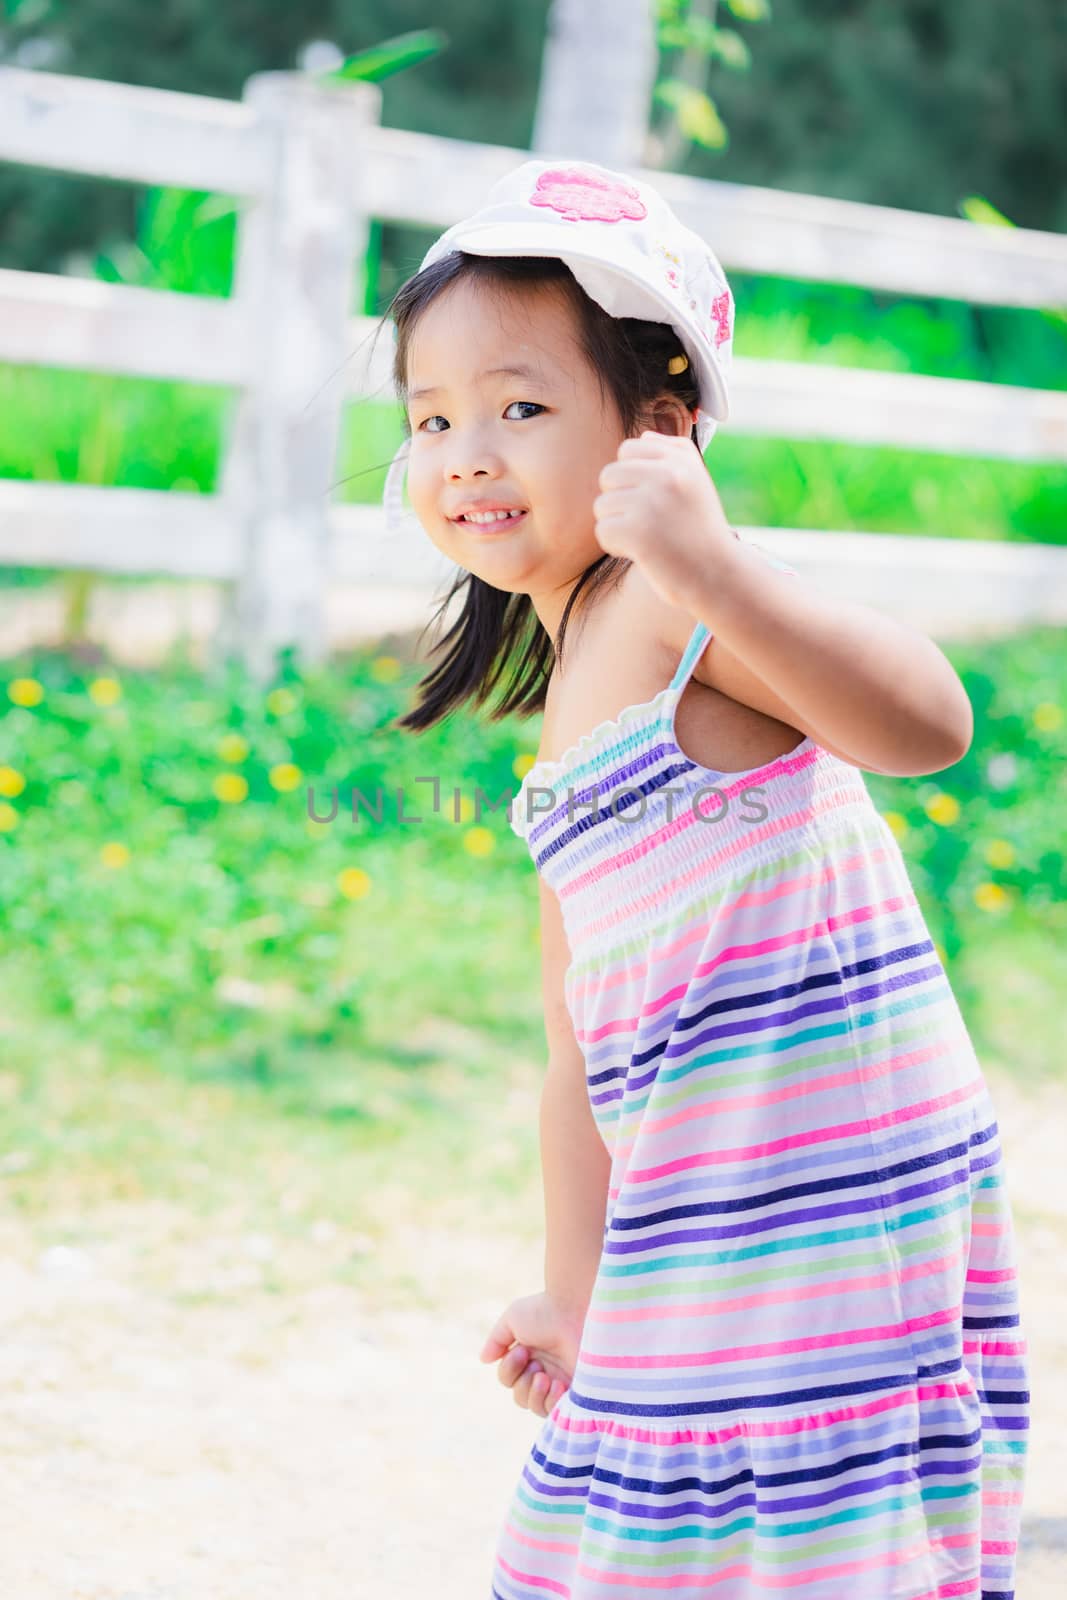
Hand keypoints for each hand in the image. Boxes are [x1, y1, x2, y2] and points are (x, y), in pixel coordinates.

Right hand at [478, 1290, 584, 1418]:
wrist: (576, 1310)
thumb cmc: (545, 1311)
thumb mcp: (513, 1318)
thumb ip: (496, 1340)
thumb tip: (484, 1360)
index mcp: (528, 1356)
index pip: (508, 1379)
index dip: (509, 1369)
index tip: (522, 1351)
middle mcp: (544, 1370)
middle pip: (520, 1397)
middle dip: (522, 1383)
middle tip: (535, 1364)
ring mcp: (560, 1382)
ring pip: (535, 1407)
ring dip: (534, 1394)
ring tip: (545, 1377)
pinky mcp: (576, 1392)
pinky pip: (555, 1413)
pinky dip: (551, 1402)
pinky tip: (557, 1384)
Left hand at [592, 430, 738, 609]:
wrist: (717, 574)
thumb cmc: (700, 530)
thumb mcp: (697, 484)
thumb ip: (674, 454)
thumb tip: (643, 438)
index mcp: (680, 459)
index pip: (627, 450)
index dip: (631, 478)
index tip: (652, 500)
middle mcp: (667, 475)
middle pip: (608, 476)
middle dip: (619, 502)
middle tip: (647, 523)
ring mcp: (651, 502)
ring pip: (602, 505)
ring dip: (618, 526)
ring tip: (648, 538)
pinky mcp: (638, 531)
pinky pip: (602, 531)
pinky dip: (616, 547)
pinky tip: (641, 553)